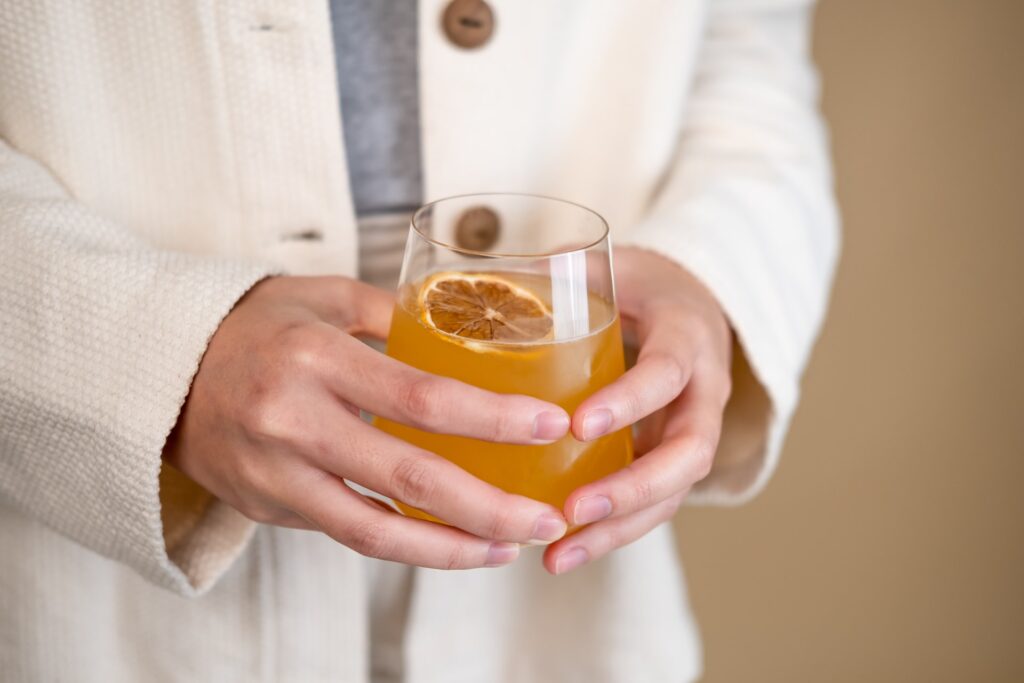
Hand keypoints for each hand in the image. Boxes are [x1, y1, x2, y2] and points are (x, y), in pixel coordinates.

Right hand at [164, 276, 570, 569]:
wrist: (162, 371)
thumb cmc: (256, 326)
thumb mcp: (322, 298)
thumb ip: (397, 316)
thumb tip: (476, 329)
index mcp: (316, 357)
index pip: (421, 397)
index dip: (493, 419)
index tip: (551, 426)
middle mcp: (294, 421)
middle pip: (409, 478)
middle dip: (489, 507)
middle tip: (546, 517)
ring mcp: (276, 474)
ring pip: (376, 531)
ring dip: (454, 548)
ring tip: (512, 546)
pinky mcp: (268, 508)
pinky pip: (348, 534)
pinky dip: (408, 546)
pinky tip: (455, 544)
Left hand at [543, 247, 732, 573]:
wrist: (693, 304)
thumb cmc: (642, 284)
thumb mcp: (609, 266)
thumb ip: (554, 272)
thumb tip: (472, 281)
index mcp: (687, 336)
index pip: (668, 373)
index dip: (631, 402)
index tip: (578, 425)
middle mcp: (704, 392)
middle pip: (689, 454)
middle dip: (633, 489)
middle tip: (573, 512)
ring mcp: (693, 431)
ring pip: (674, 493)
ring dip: (619, 529)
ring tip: (559, 557)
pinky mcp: (672, 459)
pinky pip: (654, 504)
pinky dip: (612, 533)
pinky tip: (562, 554)